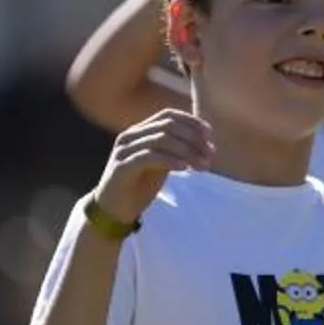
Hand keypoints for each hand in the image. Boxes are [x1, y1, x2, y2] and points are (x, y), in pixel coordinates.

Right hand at [92, 109, 210, 227]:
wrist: (113, 210)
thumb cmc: (139, 186)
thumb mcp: (160, 164)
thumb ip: (175, 150)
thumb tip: (204, 142)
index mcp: (139, 131)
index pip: (167, 115)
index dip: (190, 121)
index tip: (209, 134)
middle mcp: (130, 136)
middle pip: (167, 126)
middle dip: (193, 138)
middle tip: (210, 154)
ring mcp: (124, 151)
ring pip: (160, 140)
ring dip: (186, 151)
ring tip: (203, 165)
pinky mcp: (121, 167)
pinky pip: (149, 157)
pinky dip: (170, 160)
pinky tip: (185, 169)